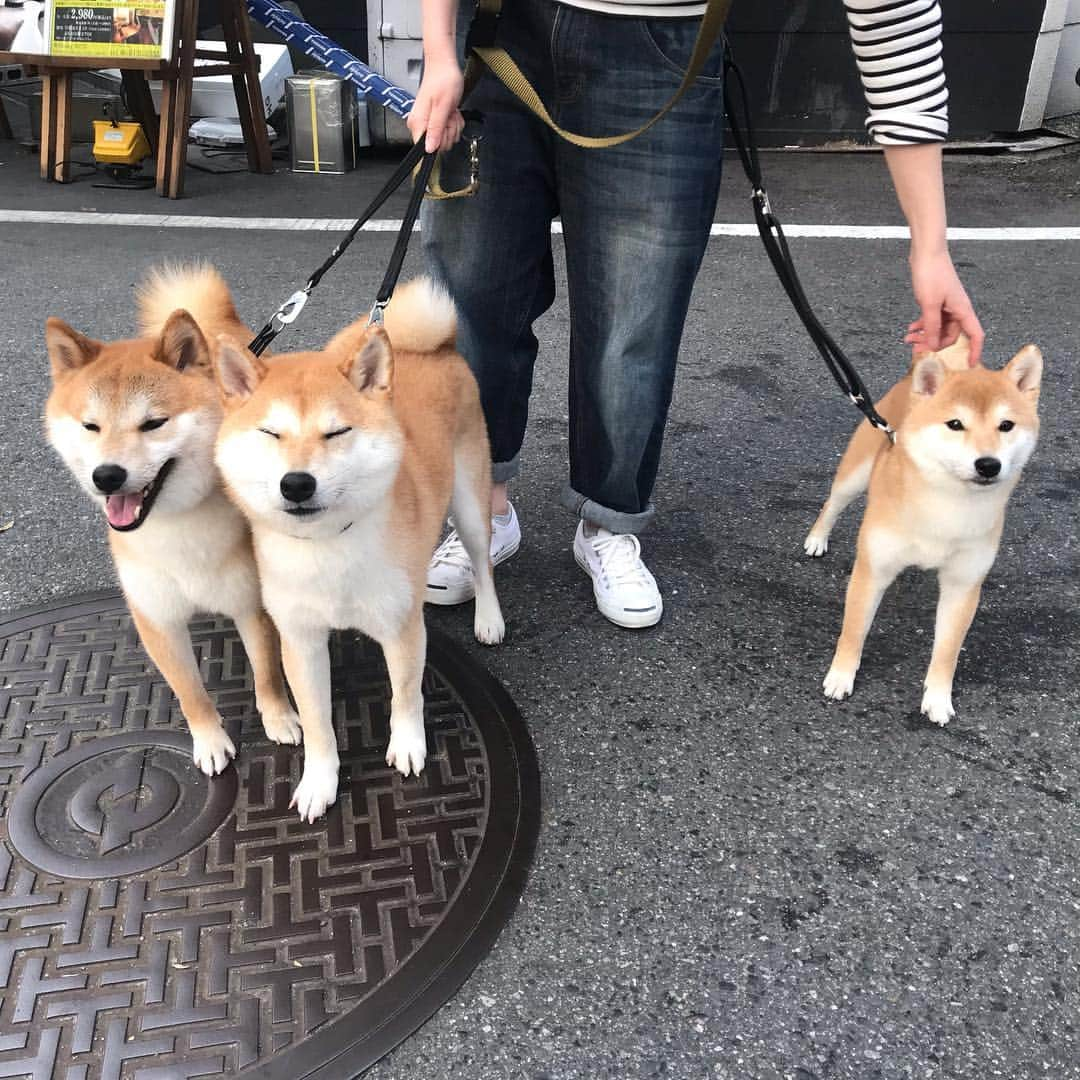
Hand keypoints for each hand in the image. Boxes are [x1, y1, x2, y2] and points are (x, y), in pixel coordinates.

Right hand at [407, 54, 464, 152]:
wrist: (445, 67)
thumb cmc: (443, 80)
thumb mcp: (442, 106)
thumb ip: (436, 129)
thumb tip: (429, 149)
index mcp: (417, 123)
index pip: (427, 149)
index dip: (440, 140)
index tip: (444, 125)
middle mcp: (420, 124)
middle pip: (439, 145)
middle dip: (449, 131)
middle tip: (448, 115)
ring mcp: (428, 123)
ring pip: (446, 138)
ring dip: (453, 125)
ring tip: (450, 111)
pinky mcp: (436, 121)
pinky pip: (449, 131)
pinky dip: (454, 122)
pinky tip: (451, 111)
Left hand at [905, 248, 983, 364]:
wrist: (926, 253)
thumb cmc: (932, 274)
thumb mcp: (929, 304)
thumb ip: (932, 326)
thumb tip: (934, 345)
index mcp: (962, 310)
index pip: (975, 334)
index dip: (974, 350)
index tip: (970, 364)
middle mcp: (957, 309)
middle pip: (950, 335)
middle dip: (934, 343)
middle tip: (915, 347)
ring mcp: (947, 305)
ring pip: (938, 328)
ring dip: (925, 335)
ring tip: (908, 338)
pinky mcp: (937, 301)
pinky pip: (932, 320)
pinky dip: (922, 326)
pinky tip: (911, 329)